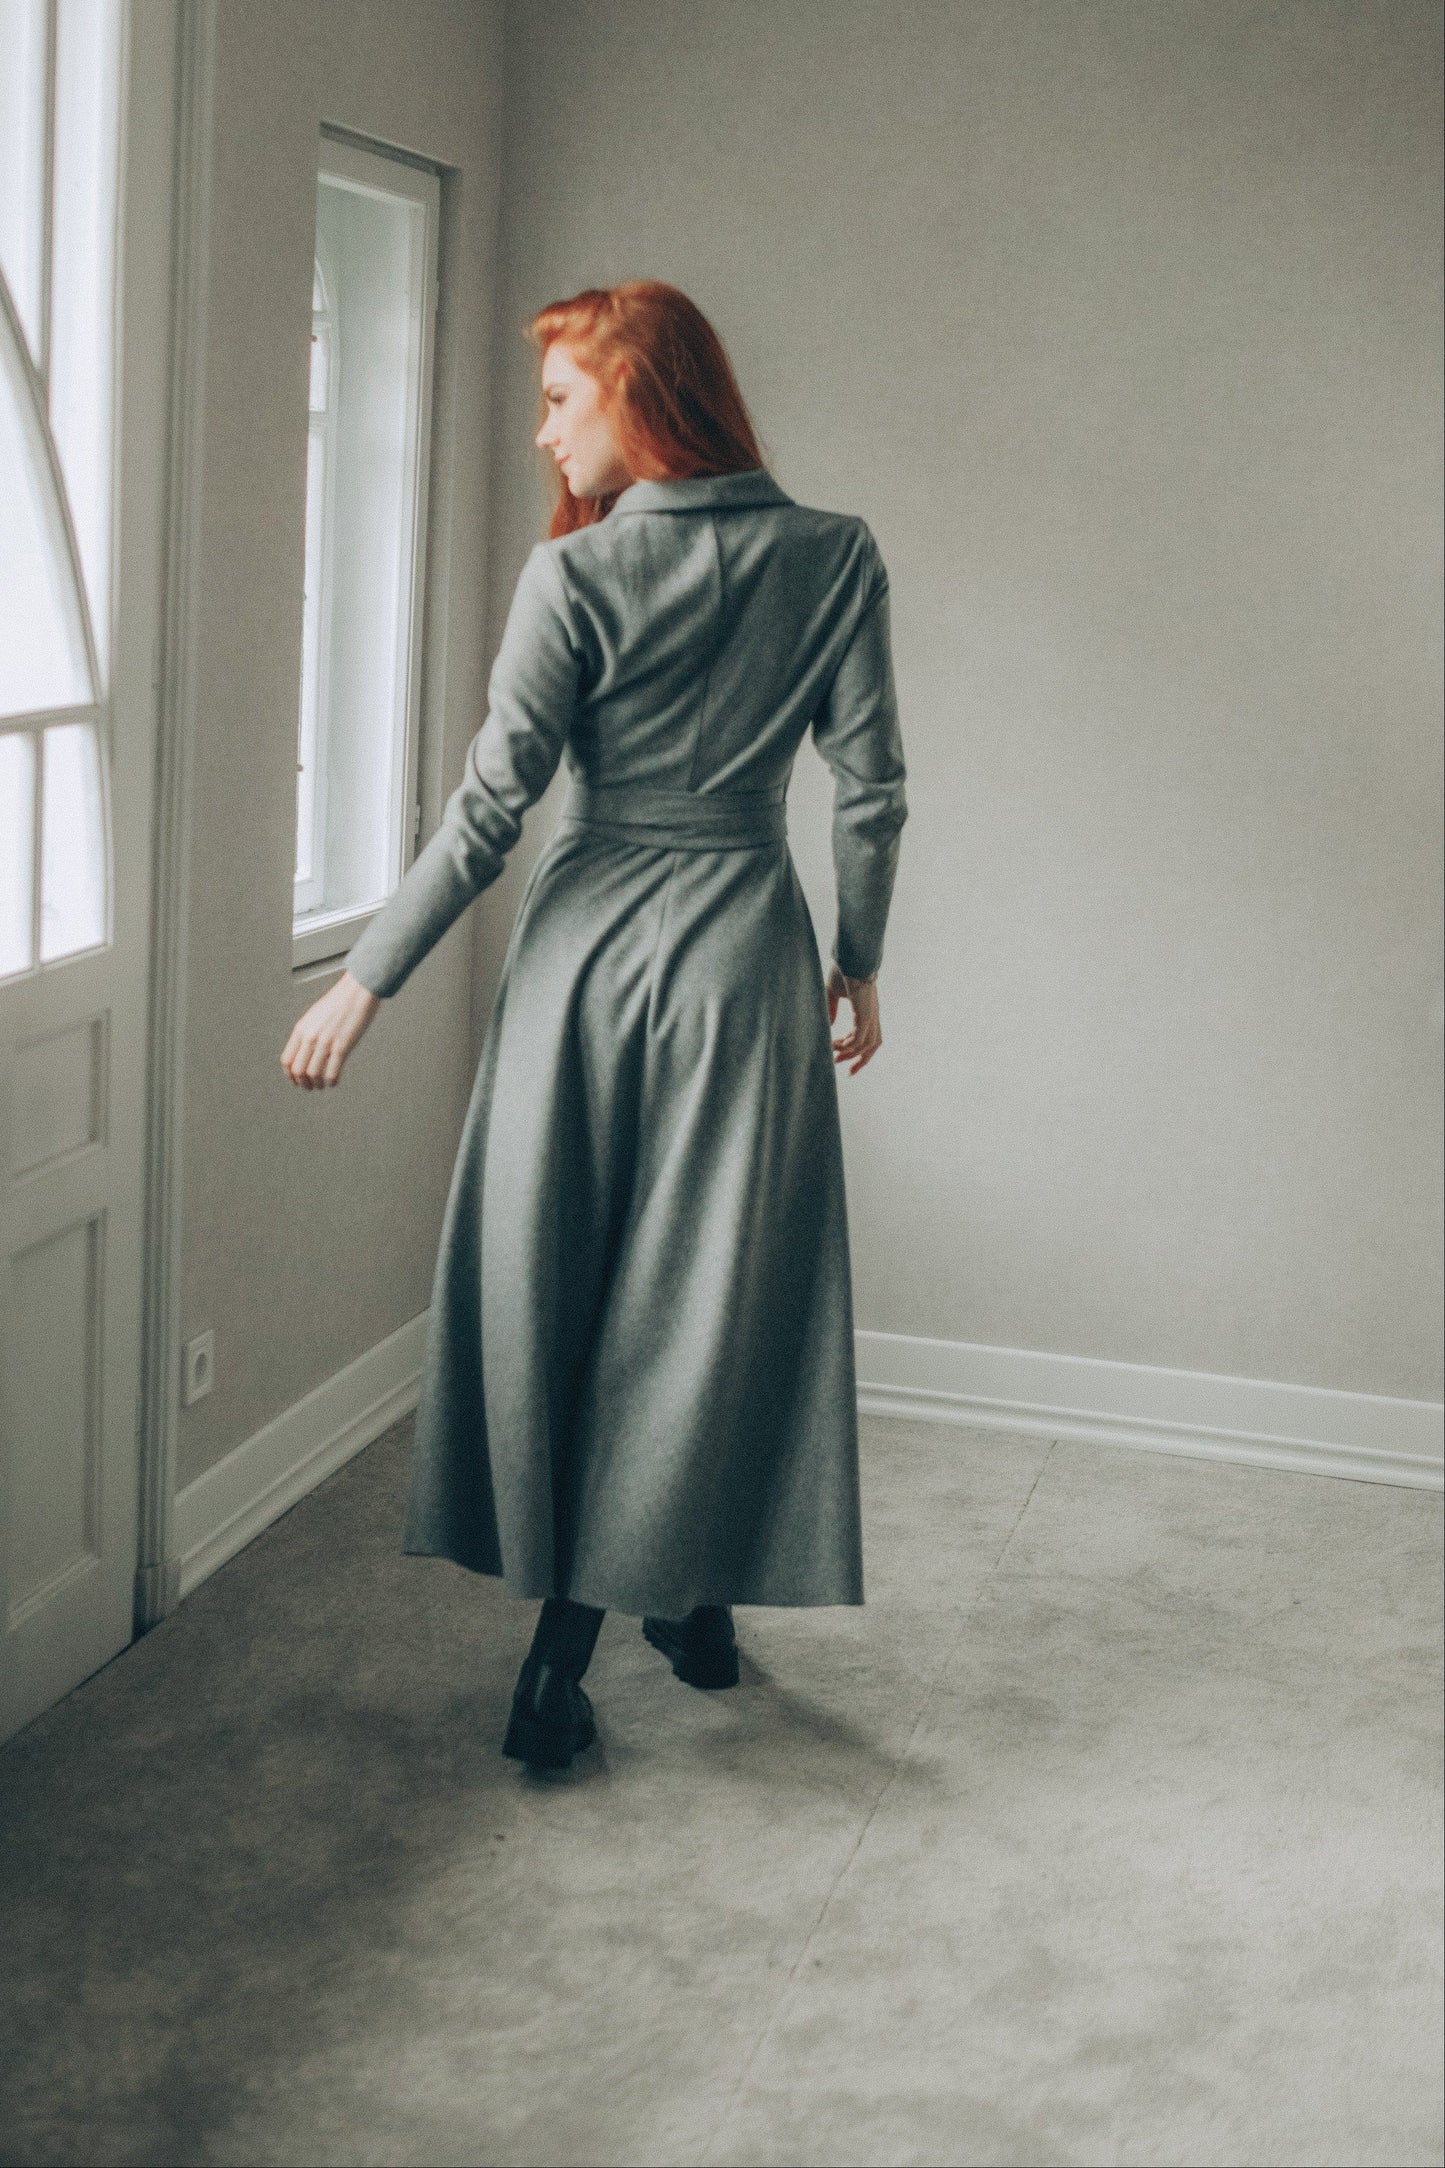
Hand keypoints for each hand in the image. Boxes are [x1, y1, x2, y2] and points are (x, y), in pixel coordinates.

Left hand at [281, 970, 379, 1089]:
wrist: (358, 991)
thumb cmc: (340, 1002)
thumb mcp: (315, 1016)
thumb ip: (307, 1032)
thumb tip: (305, 1051)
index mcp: (301, 1029)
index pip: (287, 1059)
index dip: (290, 1075)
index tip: (296, 1080)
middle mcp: (310, 1036)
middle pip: (298, 1070)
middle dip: (302, 1083)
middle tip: (309, 1086)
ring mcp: (326, 1042)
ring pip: (313, 1074)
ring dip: (316, 1084)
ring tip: (321, 1085)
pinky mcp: (342, 1046)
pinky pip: (332, 1072)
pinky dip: (331, 1081)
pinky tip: (334, 1081)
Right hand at [825, 963, 881, 1073]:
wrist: (851, 957)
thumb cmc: (843, 969)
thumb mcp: (833, 993)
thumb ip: (831, 1008)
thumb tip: (829, 1024)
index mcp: (868, 1010)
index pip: (870, 1036)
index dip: (860, 1051)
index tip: (845, 1061)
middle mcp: (873, 1015)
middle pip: (873, 1045)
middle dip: (861, 1060)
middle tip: (848, 1072)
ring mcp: (871, 1015)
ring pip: (865, 1045)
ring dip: (849, 1053)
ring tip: (834, 1056)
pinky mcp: (865, 1014)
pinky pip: (859, 1038)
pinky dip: (847, 1045)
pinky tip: (834, 1044)